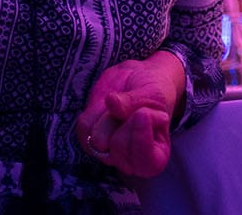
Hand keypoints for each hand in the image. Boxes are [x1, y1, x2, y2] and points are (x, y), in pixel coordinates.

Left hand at [76, 53, 184, 177]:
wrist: (136, 78)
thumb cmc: (152, 91)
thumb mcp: (152, 94)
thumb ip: (134, 102)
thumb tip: (111, 102)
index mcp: (156, 156)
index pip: (146, 162)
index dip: (141, 138)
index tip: (144, 113)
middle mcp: (131, 161)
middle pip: (118, 145)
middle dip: (125, 118)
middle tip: (135, 106)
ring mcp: (108, 153)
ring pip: (98, 137)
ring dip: (109, 114)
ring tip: (122, 106)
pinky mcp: (89, 140)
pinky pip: (85, 127)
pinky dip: (95, 110)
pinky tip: (108, 108)